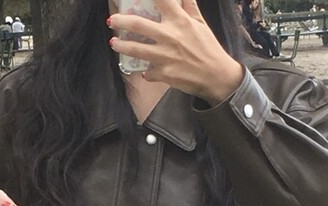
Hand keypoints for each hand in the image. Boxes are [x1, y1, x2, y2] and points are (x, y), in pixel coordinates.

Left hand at [108, 0, 244, 104]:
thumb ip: (188, 7)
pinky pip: (148, 72)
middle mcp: (169, 36)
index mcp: (179, 20)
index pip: (160, 0)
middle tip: (111, 21)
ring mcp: (164, 56)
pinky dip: (146, 72)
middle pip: (138, 24)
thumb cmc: (208, 48)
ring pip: (136, 49)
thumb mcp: (200, 23)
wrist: (216, 76)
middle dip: (121, 21)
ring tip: (114, 43)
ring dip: (121, 46)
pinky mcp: (163, 74)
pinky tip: (144, 71)